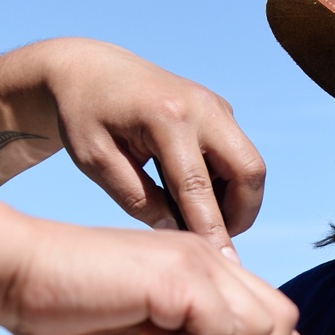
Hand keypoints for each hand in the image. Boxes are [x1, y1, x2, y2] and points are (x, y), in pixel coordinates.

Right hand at [2, 223, 334, 334]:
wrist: (14, 280)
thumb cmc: (62, 317)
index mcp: (202, 278)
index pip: (272, 320)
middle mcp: (211, 261)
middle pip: (283, 322)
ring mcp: (200, 262)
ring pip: (262, 329)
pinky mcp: (185, 274)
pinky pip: (227, 332)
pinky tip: (151, 334)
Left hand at [41, 39, 266, 248]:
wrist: (88, 68)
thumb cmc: (84, 116)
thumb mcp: (95, 162)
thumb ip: (137, 199)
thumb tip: (179, 235)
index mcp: (165, 118)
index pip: (197, 187)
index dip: (212, 231)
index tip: (224, 266)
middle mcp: (201, 107)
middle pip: (249, 171)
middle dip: (241, 214)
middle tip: (212, 237)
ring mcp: (215, 105)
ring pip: (250, 165)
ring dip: (235, 200)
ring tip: (193, 214)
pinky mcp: (219, 109)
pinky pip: (238, 154)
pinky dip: (226, 182)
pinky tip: (191, 193)